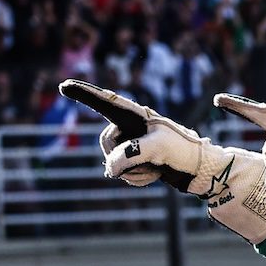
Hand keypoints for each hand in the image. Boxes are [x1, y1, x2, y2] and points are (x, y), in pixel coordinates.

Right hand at [60, 79, 265, 243]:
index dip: (84, 94)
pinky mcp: (138, 160)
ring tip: (156, 168)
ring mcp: (133, 144)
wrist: (201, 171)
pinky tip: (155, 175)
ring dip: (133, 172)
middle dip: (123, 158)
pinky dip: (137, 179)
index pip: (104, 102)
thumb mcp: (157, 149)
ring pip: (114, 162)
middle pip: (106, 144)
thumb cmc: (182, 152)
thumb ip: (129, 154)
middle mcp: (130, 127)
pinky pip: (123, 172)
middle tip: (150, 161)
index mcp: (135, 115)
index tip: (64, 86)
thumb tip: (110, 169)